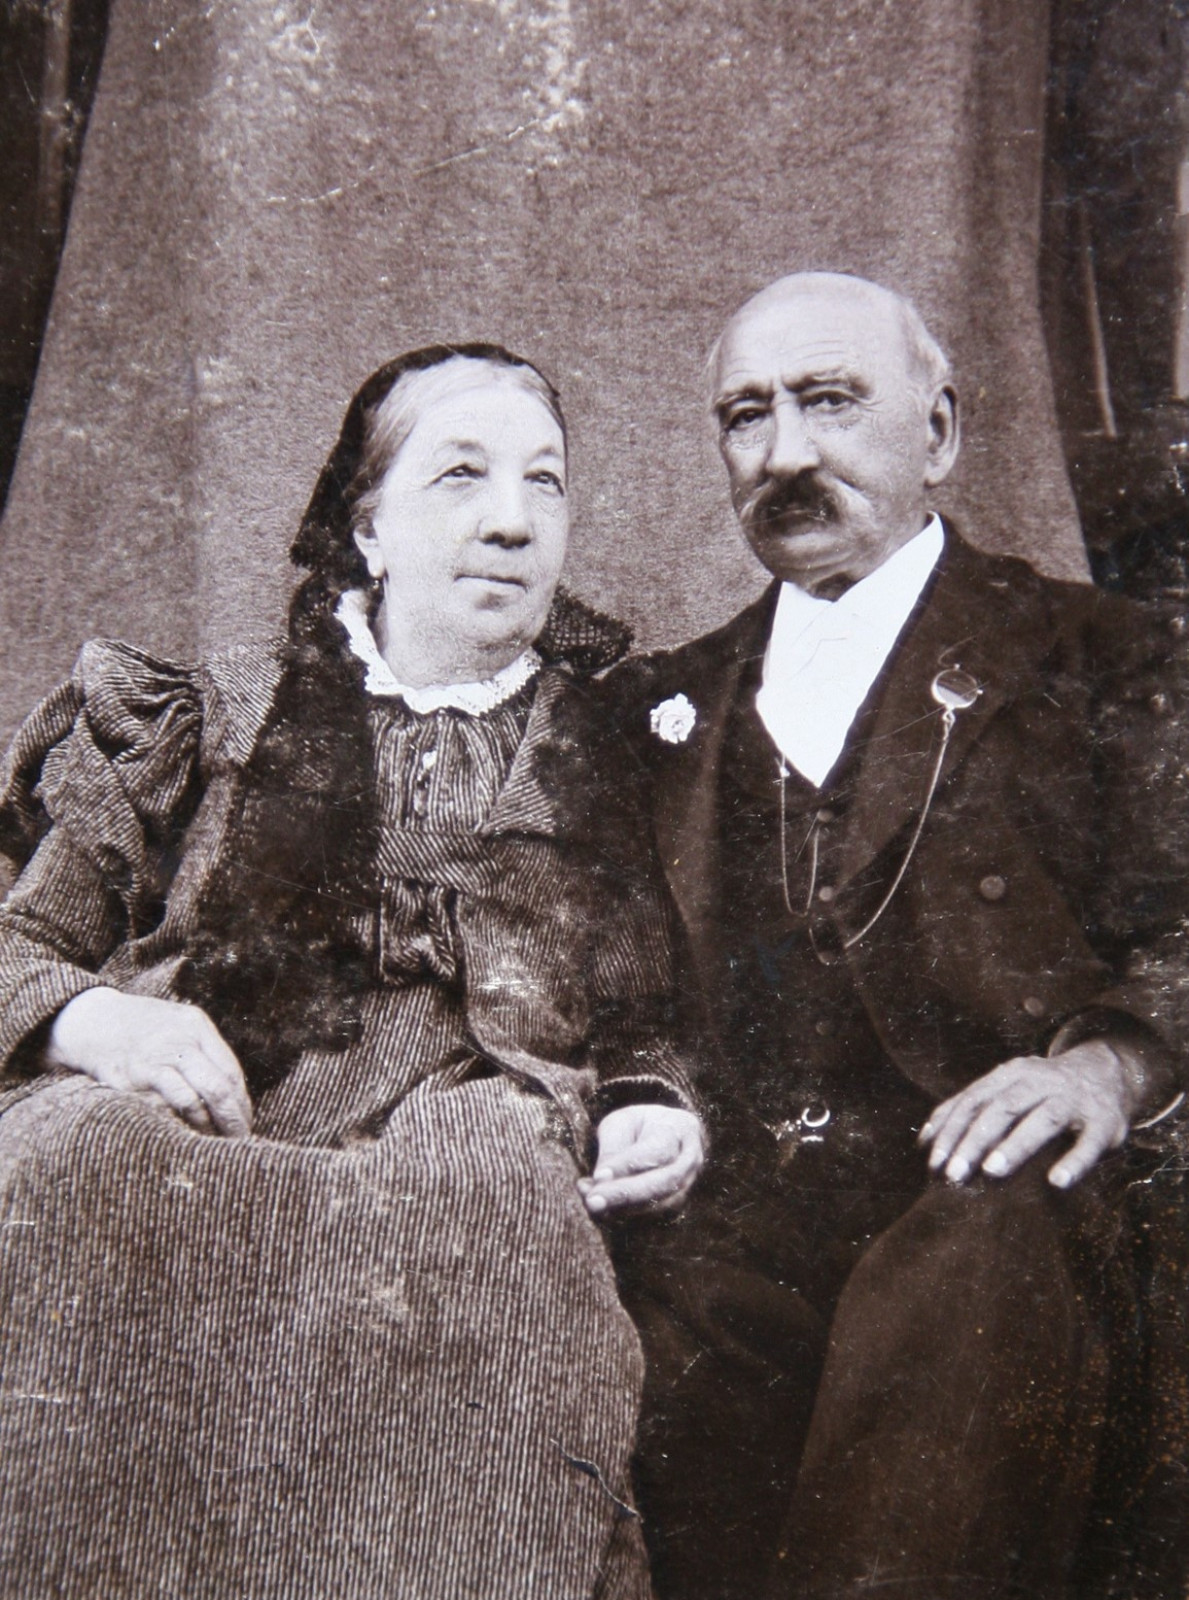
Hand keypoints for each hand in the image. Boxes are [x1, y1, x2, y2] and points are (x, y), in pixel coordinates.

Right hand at [46, 987, 251, 1137]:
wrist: (89, 1019)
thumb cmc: (139, 1028)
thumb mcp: (175, 1026)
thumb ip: (201, 1053)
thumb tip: (230, 1095)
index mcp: (196, 1025)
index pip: (231, 1071)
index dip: (241, 1102)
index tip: (245, 1122)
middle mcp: (179, 1040)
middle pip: (219, 1086)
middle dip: (233, 1118)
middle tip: (240, 1140)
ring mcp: (155, 1059)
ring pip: (196, 1099)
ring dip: (210, 1127)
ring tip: (216, 1144)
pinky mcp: (131, 1078)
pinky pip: (165, 1106)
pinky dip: (182, 1124)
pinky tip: (187, 1136)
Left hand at [579, 1104, 704, 1216]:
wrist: (657, 1139)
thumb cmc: (636, 1128)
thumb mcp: (621, 1124)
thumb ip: (612, 1148)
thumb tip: (601, 1180)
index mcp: (681, 1128)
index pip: (657, 1151)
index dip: (627, 1165)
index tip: (598, 1176)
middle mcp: (691, 1160)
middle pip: (665, 1182)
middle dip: (626, 1194)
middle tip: (593, 1201)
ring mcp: (689, 1188)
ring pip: (662, 1207)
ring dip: (624, 1211)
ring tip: (593, 1204)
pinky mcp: (678, 1210)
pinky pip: (654, 1222)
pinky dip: (624, 1221)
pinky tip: (601, 1213)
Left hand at [919, 1039, 1137, 1189]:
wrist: (1108, 1072)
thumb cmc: (1044, 1091)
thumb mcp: (1007, 1089)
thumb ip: (970, 1109)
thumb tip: (925, 1140)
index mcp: (1012, 1074)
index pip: (974, 1100)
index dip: (952, 1130)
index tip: (933, 1162)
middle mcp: (1041, 1081)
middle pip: (1003, 1108)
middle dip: (974, 1141)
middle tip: (954, 1174)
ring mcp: (1074, 1100)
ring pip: (1043, 1119)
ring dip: (1016, 1145)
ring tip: (992, 1171)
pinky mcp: (1105, 1122)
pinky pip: (1089, 1143)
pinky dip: (1074, 1162)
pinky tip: (1057, 1182)